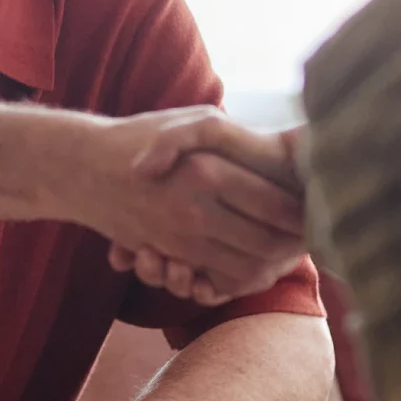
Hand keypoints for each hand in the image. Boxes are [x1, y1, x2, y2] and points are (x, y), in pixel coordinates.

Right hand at [72, 109, 304, 297]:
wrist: (82, 169)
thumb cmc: (143, 136)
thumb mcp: (193, 121)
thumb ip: (236, 137)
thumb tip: (288, 145)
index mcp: (207, 172)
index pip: (275, 204)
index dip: (303, 212)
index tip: (318, 206)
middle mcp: (195, 211)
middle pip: (266, 243)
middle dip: (295, 244)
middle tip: (312, 235)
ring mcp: (179, 240)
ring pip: (244, 268)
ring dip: (272, 264)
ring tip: (289, 251)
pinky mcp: (167, 257)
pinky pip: (216, 279)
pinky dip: (241, 277)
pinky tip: (255, 262)